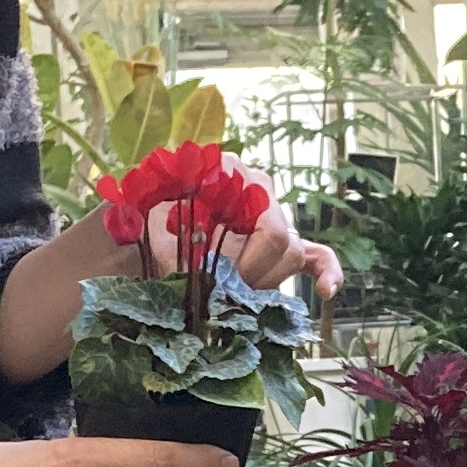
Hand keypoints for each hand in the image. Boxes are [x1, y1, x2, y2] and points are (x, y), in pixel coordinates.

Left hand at [138, 198, 342, 301]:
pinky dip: (326, 272)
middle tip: (220, 292)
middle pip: (277, 235)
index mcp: (226, 171)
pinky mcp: (283, 246)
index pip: (251, 209)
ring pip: (292, 252)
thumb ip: (156, 228)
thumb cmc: (140, 226)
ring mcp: (273, 217)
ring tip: (233, 295)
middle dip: (250, 272)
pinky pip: (317, 256)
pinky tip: (326, 292)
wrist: (140, 237)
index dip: (235, 254)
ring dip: (265, 280)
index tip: (209, 276)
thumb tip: (174, 251)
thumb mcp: (141, 221)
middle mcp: (256, 187)